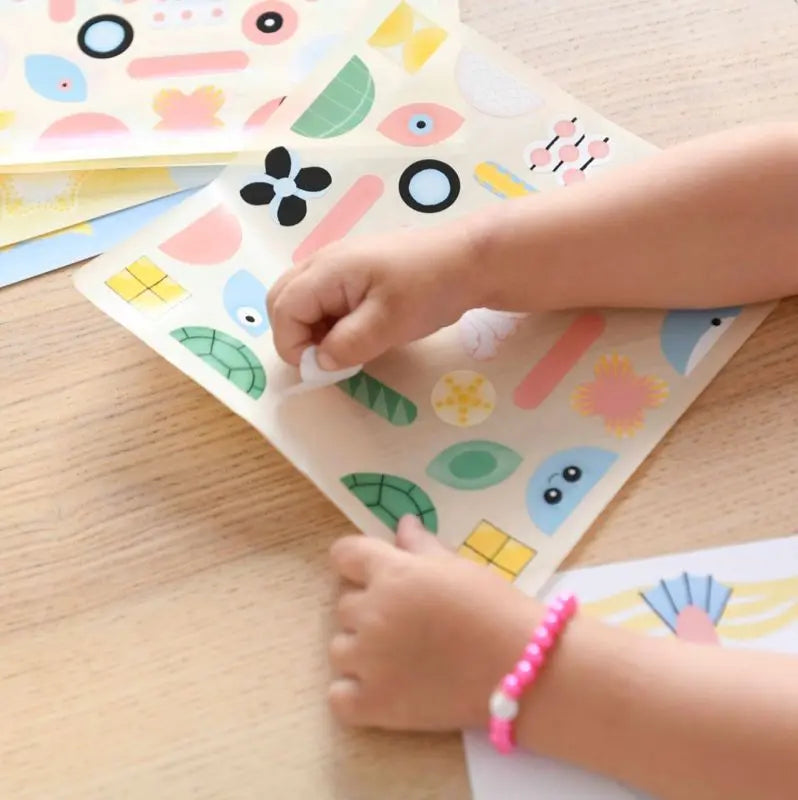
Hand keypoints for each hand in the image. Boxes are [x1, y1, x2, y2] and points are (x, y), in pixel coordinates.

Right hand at [267, 223, 484, 369]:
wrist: (470, 260)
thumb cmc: (429, 288)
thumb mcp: (388, 324)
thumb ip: (347, 345)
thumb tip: (318, 363)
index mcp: (326, 270)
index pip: (283, 309)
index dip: (293, 345)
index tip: (322, 369)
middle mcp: (325, 261)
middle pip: (283, 299)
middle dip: (296, 335)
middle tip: (328, 358)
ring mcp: (340, 263)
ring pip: (303, 299)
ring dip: (313, 329)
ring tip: (346, 348)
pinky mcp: (356, 271)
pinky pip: (325, 297)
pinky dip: (330, 319)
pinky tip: (359, 332)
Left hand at [327, 517, 538, 730]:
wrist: (522, 669)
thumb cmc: (494, 608)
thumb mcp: (457, 567)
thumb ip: (421, 546)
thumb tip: (402, 524)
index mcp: (391, 573)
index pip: (344, 554)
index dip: (356, 563)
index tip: (372, 573)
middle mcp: (372, 612)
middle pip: (345, 604)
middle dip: (369, 609)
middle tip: (406, 622)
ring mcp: (369, 661)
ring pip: (340, 649)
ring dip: (361, 651)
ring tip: (398, 658)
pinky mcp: (374, 704)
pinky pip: (338, 696)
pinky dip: (353, 694)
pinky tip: (382, 689)